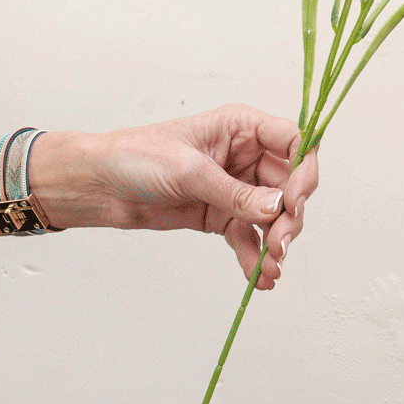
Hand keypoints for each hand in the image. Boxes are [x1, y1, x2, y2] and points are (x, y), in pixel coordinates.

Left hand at [63, 104, 318, 290]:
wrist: (99, 186)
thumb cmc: (137, 157)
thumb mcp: (189, 170)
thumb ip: (236, 193)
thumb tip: (277, 209)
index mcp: (242, 127)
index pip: (293, 141)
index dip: (303, 170)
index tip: (295, 201)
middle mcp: (246, 155)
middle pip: (289, 184)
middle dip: (290, 216)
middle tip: (281, 243)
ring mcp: (236, 187)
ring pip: (273, 215)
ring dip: (277, 241)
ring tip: (271, 265)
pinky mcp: (222, 215)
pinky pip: (250, 236)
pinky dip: (256, 257)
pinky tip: (260, 276)